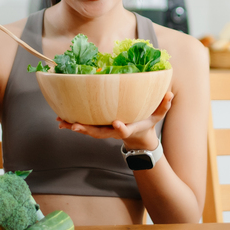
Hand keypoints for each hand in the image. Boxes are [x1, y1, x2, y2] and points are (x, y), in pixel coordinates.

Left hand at [57, 91, 173, 150]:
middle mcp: (113, 131)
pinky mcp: (98, 127)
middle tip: (76, 126)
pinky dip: (72, 124)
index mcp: (128, 128)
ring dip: (75, 127)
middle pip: (100, 133)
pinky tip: (60, 120)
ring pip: (88, 131)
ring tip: (62, 122)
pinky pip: (84, 126)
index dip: (121, 128)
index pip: (124, 130)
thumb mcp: (157, 115)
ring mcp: (104, 131)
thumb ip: (163, 105)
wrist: (137, 136)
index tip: (117, 123)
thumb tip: (170, 94)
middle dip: (88, 130)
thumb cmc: (147, 121)